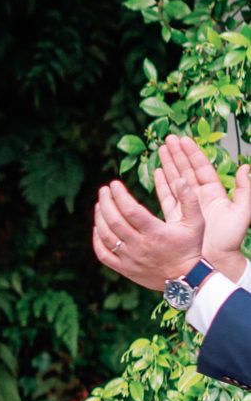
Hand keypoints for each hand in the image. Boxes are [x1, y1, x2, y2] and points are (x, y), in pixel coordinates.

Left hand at [92, 172, 204, 290]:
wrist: (187, 279)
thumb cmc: (190, 248)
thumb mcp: (196, 222)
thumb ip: (189, 200)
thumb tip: (181, 179)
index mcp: (155, 232)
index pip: (130, 210)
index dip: (119, 195)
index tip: (114, 184)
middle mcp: (140, 245)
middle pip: (114, 221)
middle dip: (105, 202)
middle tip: (104, 190)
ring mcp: (130, 259)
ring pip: (106, 236)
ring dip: (99, 218)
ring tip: (99, 204)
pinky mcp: (125, 269)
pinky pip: (103, 255)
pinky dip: (96, 240)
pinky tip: (97, 227)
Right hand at [160, 134, 250, 277]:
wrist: (216, 261)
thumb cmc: (230, 240)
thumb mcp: (242, 213)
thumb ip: (245, 190)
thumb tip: (246, 167)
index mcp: (215, 193)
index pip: (201, 168)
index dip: (192, 154)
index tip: (184, 140)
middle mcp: (200, 197)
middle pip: (186, 170)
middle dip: (177, 154)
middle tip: (168, 139)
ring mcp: (187, 206)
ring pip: (175, 180)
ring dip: (168, 164)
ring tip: (160, 149)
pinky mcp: (176, 216)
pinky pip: (167, 196)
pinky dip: (162, 183)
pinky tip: (157, 171)